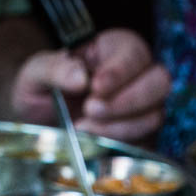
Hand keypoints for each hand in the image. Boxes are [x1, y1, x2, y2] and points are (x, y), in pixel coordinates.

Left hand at [11, 28, 169, 141]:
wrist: (38, 124)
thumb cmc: (41, 90)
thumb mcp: (36, 73)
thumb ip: (54, 69)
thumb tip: (80, 78)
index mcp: (115, 49)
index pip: (133, 53)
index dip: (119, 71)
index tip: (94, 86)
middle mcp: (138, 76)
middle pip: (160, 82)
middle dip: (128, 100)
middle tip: (90, 109)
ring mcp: (143, 108)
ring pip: (154, 115)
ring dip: (120, 126)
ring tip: (83, 128)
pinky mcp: (141, 137)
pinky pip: (146, 142)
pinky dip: (122, 146)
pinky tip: (94, 145)